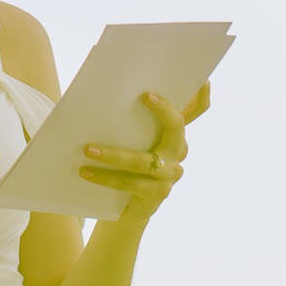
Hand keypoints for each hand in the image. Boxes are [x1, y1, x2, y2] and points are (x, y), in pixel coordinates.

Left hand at [80, 82, 210, 223]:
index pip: (197, 109)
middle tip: (144, 96)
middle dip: (163, 110)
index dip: (200, 94)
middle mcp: (178, 150)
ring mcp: (171, 173)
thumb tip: (104, 90)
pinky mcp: (158, 193)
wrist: (126, 208)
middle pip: (177, 126)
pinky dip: (106, 178)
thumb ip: (128, 118)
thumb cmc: (125, 165)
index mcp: (173, 132)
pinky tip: (86, 172)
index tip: (195, 77)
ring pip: (144, 160)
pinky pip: (132, 183)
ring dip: (113, 155)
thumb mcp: (130, 138)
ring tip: (88, 149)